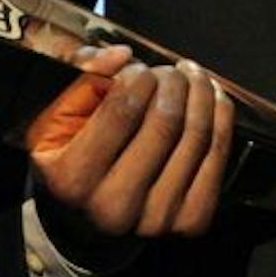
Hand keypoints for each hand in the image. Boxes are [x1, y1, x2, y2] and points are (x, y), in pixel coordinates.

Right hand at [25, 44, 235, 243]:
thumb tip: (123, 56)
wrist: (88, 217)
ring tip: (190, 75)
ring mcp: (156, 218)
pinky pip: (218, 155)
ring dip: (200, 91)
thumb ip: (80, 77)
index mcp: (72, 180)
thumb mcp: (55, 115)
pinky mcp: (190, 220)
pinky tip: (211, 95)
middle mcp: (114, 207)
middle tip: (167, 71)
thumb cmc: (70, 154)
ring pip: (197, 134)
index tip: (136, 68)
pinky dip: (221, 115)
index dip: (137, 75)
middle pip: (165, 121)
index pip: (122, 109)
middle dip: (172, 81)